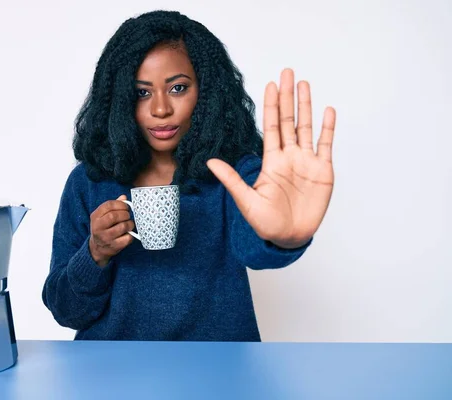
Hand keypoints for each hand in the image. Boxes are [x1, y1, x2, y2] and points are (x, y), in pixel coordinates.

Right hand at [89, 195, 134, 266]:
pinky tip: (128, 233)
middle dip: (125, 213)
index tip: (125, 207)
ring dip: (130, 223)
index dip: (120, 204)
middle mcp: (98, 227)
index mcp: (95, 216)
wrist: (97, 248)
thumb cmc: (103, 228)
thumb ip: (113, 206)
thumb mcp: (103, 216)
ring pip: (122, 227)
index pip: (108, 205)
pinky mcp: (114, 246)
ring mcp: (105, 238)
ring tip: (129, 224)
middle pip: (114, 216)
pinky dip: (131, 234)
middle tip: (128, 215)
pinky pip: (127, 238)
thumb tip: (124, 197)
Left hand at [207, 68, 335, 248]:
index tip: (270, 84)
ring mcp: (306, 162)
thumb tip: (209, 162)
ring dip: (306, 106)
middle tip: (288, 72)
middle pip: (290, 120)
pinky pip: (326, 145)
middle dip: (288, 97)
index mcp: (271, 161)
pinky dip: (327, 128)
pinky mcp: (322, 171)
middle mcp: (289, 157)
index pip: (272, 127)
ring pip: (307, 128)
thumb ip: (231, 179)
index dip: (272, 106)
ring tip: (305, 84)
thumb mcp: (246, 200)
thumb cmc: (266, 223)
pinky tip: (328, 111)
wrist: (288, 238)